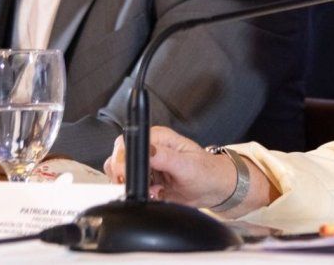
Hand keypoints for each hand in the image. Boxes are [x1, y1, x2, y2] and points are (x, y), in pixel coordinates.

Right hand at [104, 126, 237, 207]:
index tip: (125, 174)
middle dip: (123, 175)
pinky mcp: (147, 181)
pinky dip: (138, 195)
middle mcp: (150, 149)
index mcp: (158, 138)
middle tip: (140, 185)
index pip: (127, 142)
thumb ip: (165, 157)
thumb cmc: (206, 172)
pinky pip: (131, 188)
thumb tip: (147, 151)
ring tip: (152, 190)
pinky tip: (155, 195)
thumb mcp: (187, 165)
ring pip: (121, 174)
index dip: (121, 159)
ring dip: (131, 187)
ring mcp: (147, 166)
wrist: (214, 189)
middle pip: (118, 158)